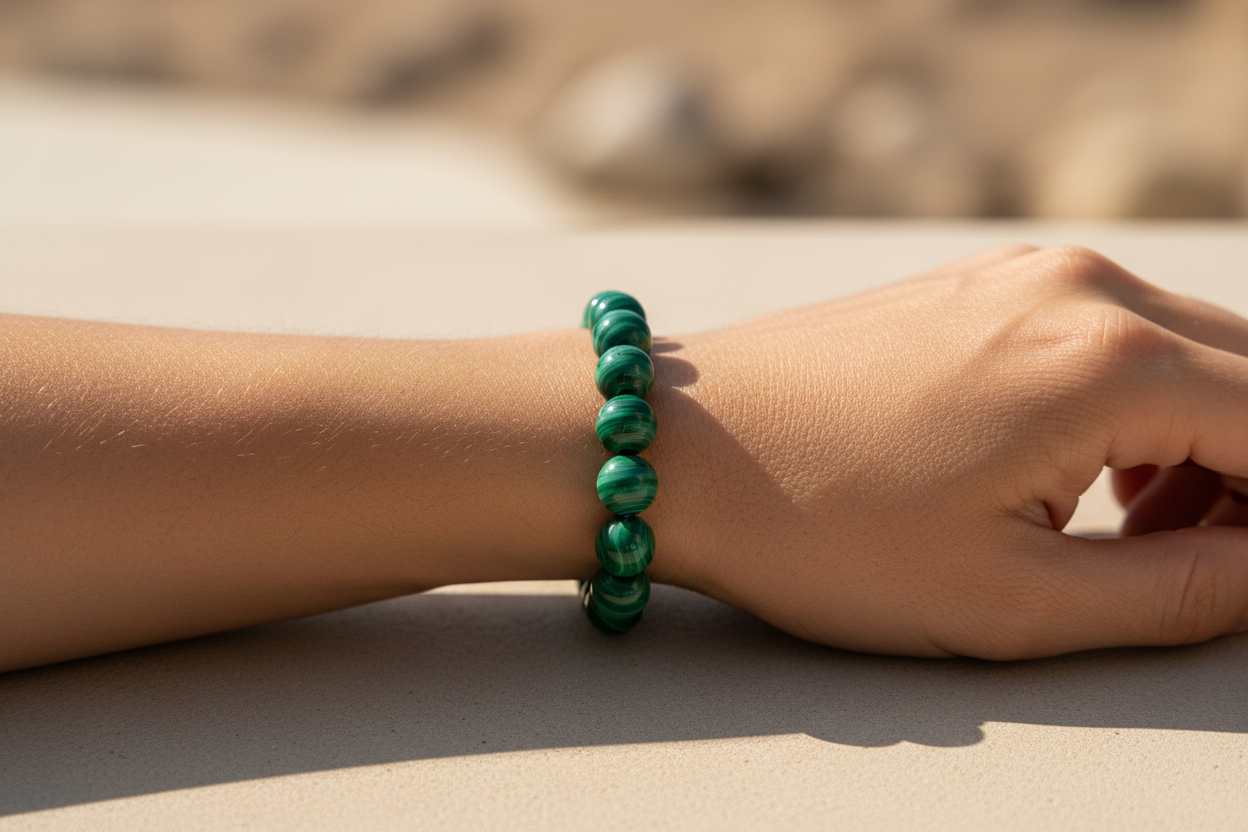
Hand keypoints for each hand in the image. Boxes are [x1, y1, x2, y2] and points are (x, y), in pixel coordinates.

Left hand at [649, 245, 1247, 658]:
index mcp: (1107, 360)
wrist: (675, 448)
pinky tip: (1082, 475)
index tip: (1246, 576)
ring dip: (1205, 442)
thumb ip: (1176, 592)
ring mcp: (1025, 272)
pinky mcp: (980, 283)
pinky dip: (1136, 403)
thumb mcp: (1008, 600)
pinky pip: (1111, 331)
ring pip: (1188, 349)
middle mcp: (1081, 287)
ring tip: (1141, 535)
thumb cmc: (816, 527)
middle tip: (1204, 566)